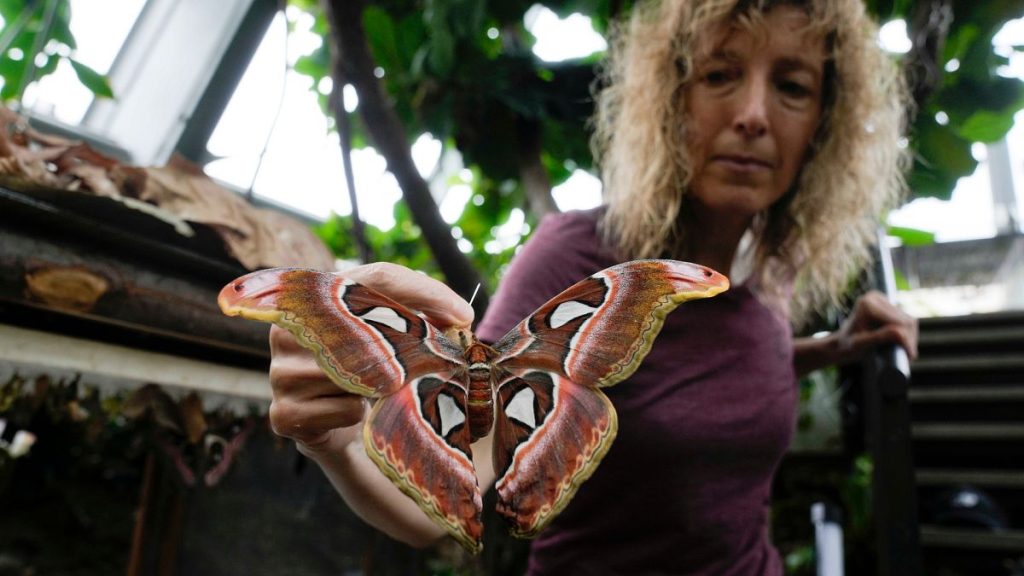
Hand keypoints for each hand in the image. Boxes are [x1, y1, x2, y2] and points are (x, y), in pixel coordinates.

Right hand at [267, 262, 474, 455]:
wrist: (335, 429)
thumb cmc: (368, 371)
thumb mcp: (390, 336)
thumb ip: (418, 314)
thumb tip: (461, 317)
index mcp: (313, 296)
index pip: (376, 277)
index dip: (424, 292)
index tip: (464, 314)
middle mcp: (288, 328)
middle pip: (363, 326)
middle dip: (408, 345)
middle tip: (437, 361)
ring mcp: (281, 372)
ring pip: (353, 374)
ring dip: (381, 386)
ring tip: (375, 390)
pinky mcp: (285, 414)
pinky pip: (344, 410)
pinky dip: (360, 414)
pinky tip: (355, 415)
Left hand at [834, 290, 917, 364]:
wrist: (840, 344)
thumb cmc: (846, 346)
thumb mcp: (861, 344)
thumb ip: (879, 337)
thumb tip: (901, 334)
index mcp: (867, 304)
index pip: (897, 322)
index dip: (906, 339)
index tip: (910, 356)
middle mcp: (875, 297)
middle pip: (905, 320)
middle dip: (910, 338)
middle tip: (910, 356)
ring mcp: (882, 300)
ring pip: (908, 320)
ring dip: (911, 337)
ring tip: (909, 352)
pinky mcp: (887, 306)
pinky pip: (906, 320)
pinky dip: (909, 333)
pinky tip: (906, 344)